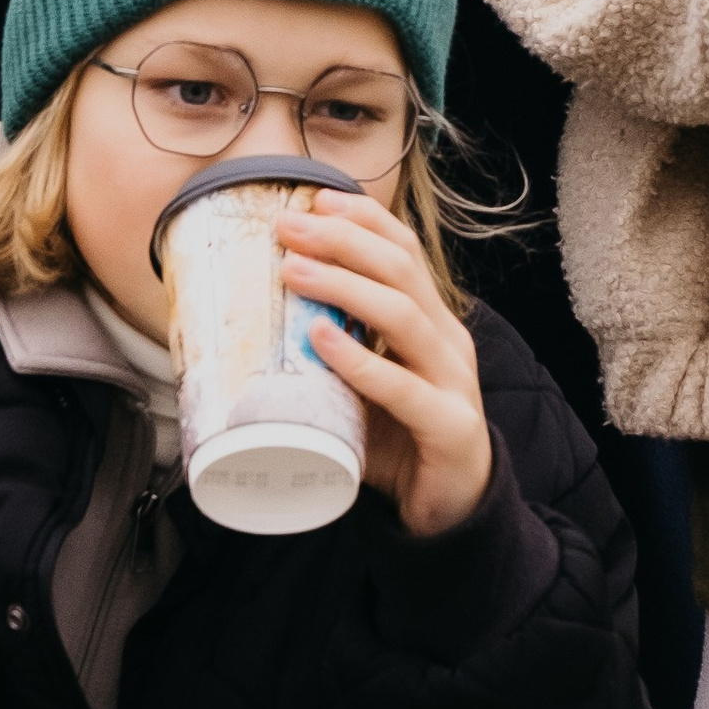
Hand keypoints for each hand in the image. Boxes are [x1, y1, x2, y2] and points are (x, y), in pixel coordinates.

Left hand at [276, 188, 492, 539]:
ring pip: (402, 316)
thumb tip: (254, 321)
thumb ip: (331, 351)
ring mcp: (453, 382)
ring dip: (344, 286)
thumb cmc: (401, 439)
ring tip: (293, 271)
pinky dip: (360, 360)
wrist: (451, 509)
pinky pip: (403, 388)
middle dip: (343, 241)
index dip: (364, 221)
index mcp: (432, 321)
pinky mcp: (449, 426)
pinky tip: (323, 341)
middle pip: (401, 271)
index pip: (405, 253)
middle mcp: (447, 341)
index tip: (316, 199)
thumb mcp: (365, 383)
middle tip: (287, 226)